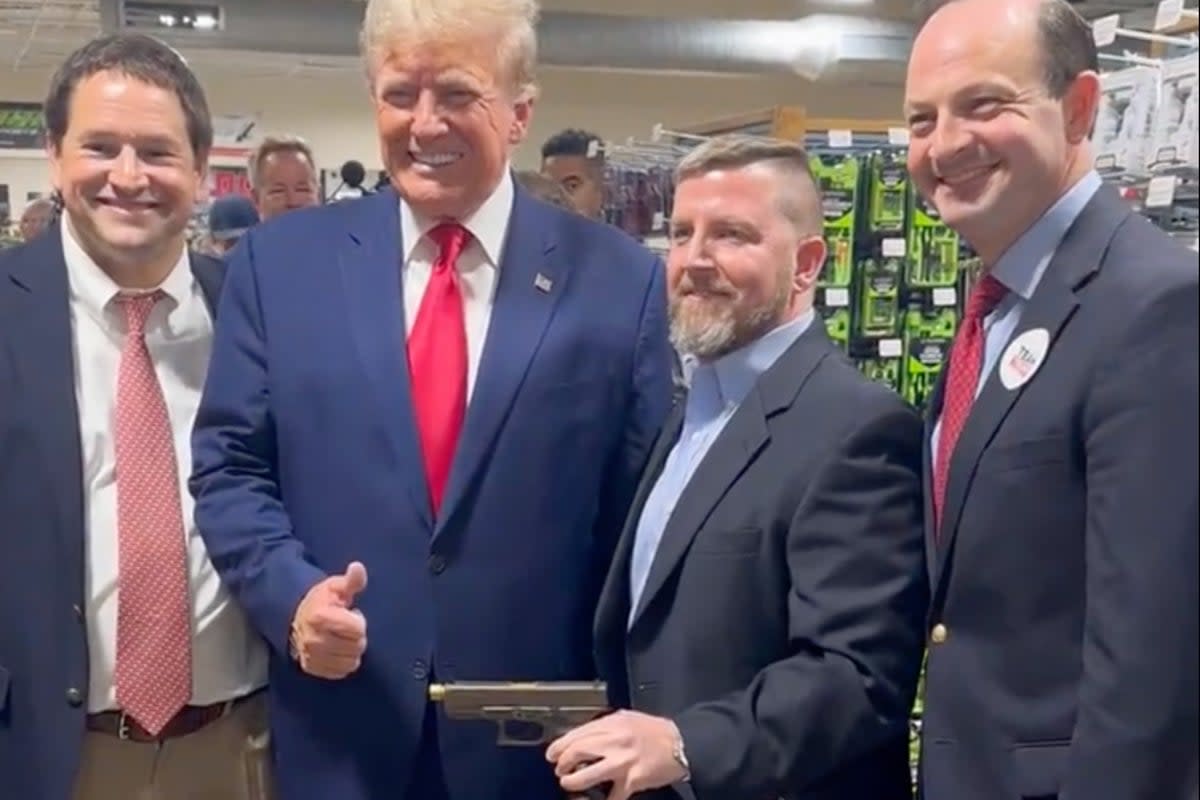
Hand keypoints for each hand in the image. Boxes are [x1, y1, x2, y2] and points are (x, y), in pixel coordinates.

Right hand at [289, 561, 367, 679]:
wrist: (295, 618)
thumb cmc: (322, 601)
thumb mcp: (336, 586)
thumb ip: (351, 580)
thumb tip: (357, 567)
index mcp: (319, 617)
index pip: (358, 629)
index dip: (358, 620)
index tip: (349, 614)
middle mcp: (313, 640)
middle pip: (357, 646)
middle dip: (357, 636)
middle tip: (345, 627)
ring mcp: (311, 656)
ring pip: (351, 661)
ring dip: (351, 650)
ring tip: (341, 637)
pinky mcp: (312, 668)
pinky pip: (342, 672)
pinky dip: (344, 662)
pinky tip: (337, 650)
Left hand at [546, 710, 687, 799]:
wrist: (680, 744)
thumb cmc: (655, 731)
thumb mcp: (627, 718)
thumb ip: (606, 726)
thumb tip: (583, 736)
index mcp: (612, 724)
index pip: (577, 734)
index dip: (559, 746)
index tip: (552, 754)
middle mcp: (614, 742)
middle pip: (577, 752)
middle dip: (562, 764)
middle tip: (560, 770)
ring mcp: (622, 762)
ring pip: (586, 776)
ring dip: (573, 782)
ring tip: (571, 784)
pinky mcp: (631, 781)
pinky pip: (611, 797)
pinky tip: (598, 799)